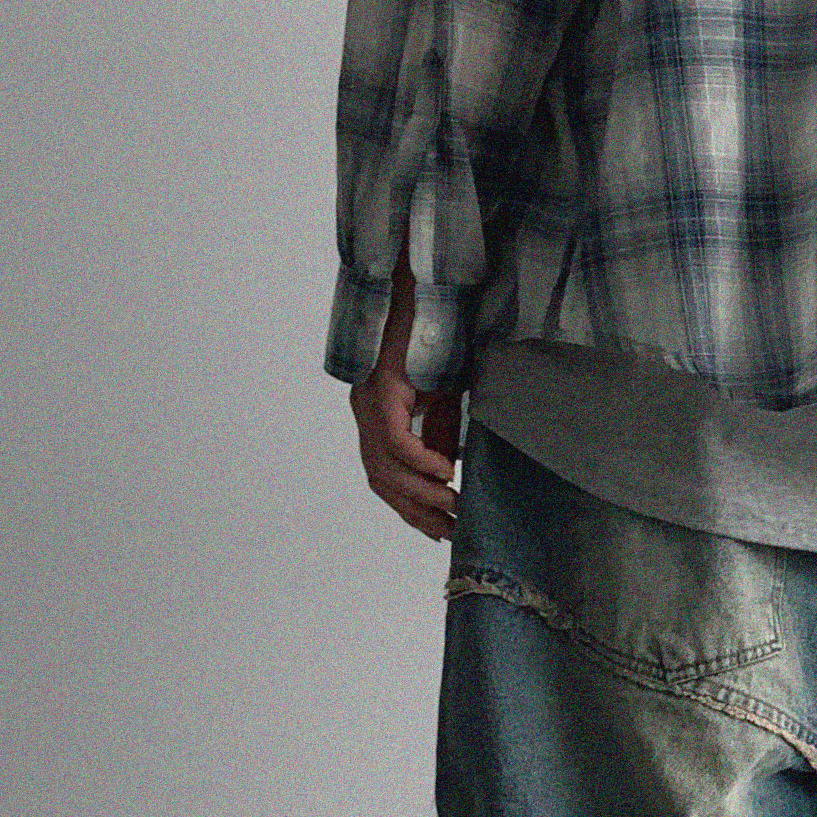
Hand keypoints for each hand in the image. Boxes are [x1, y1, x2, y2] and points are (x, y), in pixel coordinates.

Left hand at [350, 239, 461, 541]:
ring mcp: (370, 400)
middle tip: (449, 531)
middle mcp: (365, 410)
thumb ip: (439, 430)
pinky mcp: (383, 387)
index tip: (438, 529)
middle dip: (416, 512)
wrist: (424, 284)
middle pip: (381, 480)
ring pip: (386, 467)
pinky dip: (422, 462)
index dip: (409, 508)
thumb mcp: (443, 392)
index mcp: (376, 413)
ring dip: (420, 494)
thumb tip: (447, 468)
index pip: (384, 475)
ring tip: (451, 508)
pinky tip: (446, 472)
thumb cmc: (436, 332)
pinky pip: (397, 440)